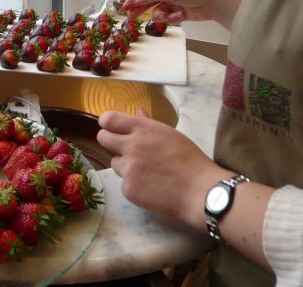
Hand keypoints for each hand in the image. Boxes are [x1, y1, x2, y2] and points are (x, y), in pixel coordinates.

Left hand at [96, 108, 230, 225]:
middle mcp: (132, 146)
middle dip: (111, 142)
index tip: (113, 129)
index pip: (108, 119)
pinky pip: (123, 182)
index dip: (108, 124)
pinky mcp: (128, 188)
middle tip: (125, 149)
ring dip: (125, 165)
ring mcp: (128, 168)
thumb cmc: (190, 161)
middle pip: (102, 138)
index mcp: (143, 129)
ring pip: (114, 162)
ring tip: (147, 170)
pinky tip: (151, 186)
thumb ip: (148, 123)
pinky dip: (133, 184)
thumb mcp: (170, 134)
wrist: (200, 191)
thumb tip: (138, 110)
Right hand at [122, 0, 243, 28]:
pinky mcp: (179, 12)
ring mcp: (173, 2)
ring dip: (163, 15)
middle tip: (131, 18)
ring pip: (158, 12)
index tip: (125, 7)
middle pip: (149, 1)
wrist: (213, 1)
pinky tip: (181, 15)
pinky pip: (168, 18)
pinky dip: (173, 18)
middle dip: (142, 9)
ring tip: (170, 15)